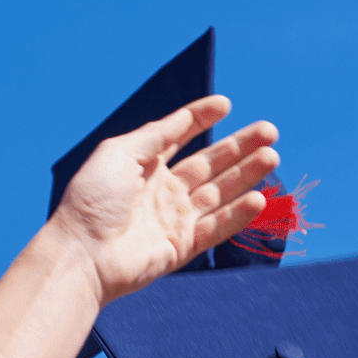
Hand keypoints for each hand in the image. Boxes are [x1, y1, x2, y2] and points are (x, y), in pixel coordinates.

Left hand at [50, 99, 278, 305]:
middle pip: (211, 164)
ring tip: (272, 156)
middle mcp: (164, 189)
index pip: (180, 136)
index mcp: (144, 164)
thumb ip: (155, 136)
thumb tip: (182, 118)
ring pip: (221, 192)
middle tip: (270, 131)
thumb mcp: (119, 154)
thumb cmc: (92, 200)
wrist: (85, 253)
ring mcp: (176, 217)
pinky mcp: (185, 245)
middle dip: (240, 147)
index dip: (201, 119)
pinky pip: (219, 226)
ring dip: (248, 174)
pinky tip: (259, 197)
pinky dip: (239, 214)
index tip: (225, 104)